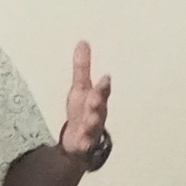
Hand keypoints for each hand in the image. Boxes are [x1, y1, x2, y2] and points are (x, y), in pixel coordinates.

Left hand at [56, 40, 111, 161]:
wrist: (81, 141)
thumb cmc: (82, 111)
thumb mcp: (80, 88)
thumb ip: (82, 68)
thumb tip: (82, 42)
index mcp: (96, 98)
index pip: (101, 90)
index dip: (103, 86)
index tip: (106, 77)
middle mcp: (97, 113)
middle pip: (99, 106)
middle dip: (99, 100)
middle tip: (96, 96)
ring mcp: (91, 129)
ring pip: (93, 124)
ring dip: (92, 121)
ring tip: (90, 118)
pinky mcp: (84, 143)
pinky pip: (84, 144)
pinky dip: (84, 143)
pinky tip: (82, 142)